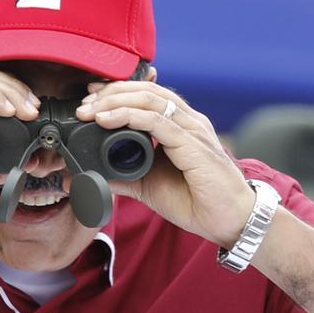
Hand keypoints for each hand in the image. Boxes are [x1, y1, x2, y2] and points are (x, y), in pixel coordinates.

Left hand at [76, 80, 254, 245]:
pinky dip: (128, 117)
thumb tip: (91, 176)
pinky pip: (157, 121)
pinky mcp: (193, 145)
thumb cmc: (198, 201)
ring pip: (150, 99)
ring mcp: (192, 130)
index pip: (147, 95)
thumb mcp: (149, 186)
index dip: (117, 91)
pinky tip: (107, 120)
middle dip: (111, 93)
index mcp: (180, 125)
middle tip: (84, 104)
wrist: (229, 221)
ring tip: (90, 110)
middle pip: (146, 90)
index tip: (90, 98)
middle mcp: (188, 121)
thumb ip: (123, 177)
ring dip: (115, 101)